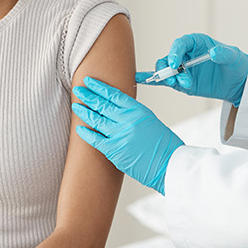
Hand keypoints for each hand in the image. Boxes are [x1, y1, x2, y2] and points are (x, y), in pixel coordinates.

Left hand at [72, 77, 184, 193]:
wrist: (170, 165)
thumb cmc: (165, 145)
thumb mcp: (151, 121)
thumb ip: (134, 114)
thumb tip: (118, 110)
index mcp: (138, 110)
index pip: (114, 95)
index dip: (100, 87)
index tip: (90, 82)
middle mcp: (127, 120)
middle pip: (103, 105)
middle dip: (88, 96)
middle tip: (78, 90)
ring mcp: (120, 135)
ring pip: (96, 119)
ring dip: (84, 111)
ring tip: (76, 105)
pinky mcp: (114, 150)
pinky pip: (95, 139)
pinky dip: (86, 133)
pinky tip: (79, 128)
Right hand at [135, 33, 247, 104]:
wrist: (238, 82)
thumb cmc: (235, 64)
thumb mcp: (233, 56)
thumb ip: (223, 53)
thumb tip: (214, 52)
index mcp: (195, 42)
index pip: (180, 44)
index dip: (175, 52)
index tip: (176, 63)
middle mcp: (185, 54)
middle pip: (168, 58)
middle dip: (169, 69)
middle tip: (177, 79)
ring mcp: (182, 69)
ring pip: (166, 70)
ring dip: (169, 78)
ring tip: (182, 85)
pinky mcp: (181, 82)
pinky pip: (165, 80)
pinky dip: (154, 80)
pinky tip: (142, 80)